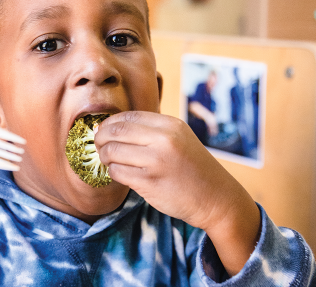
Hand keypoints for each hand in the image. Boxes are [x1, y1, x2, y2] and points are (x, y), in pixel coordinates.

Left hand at [95, 111, 259, 274]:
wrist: (216, 198)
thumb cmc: (193, 168)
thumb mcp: (179, 138)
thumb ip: (151, 131)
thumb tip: (111, 127)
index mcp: (170, 125)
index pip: (127, 116)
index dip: (109, 123)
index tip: (103, 131)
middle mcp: (163, 140)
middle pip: (115, 132)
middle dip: (100, 139)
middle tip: (99, 146)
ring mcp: (156, 162)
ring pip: (112, 153)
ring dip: (105, 157)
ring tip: (110, 161)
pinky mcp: (149, 183)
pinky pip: (117, 173)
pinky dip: (113, 173)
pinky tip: (120, 174)